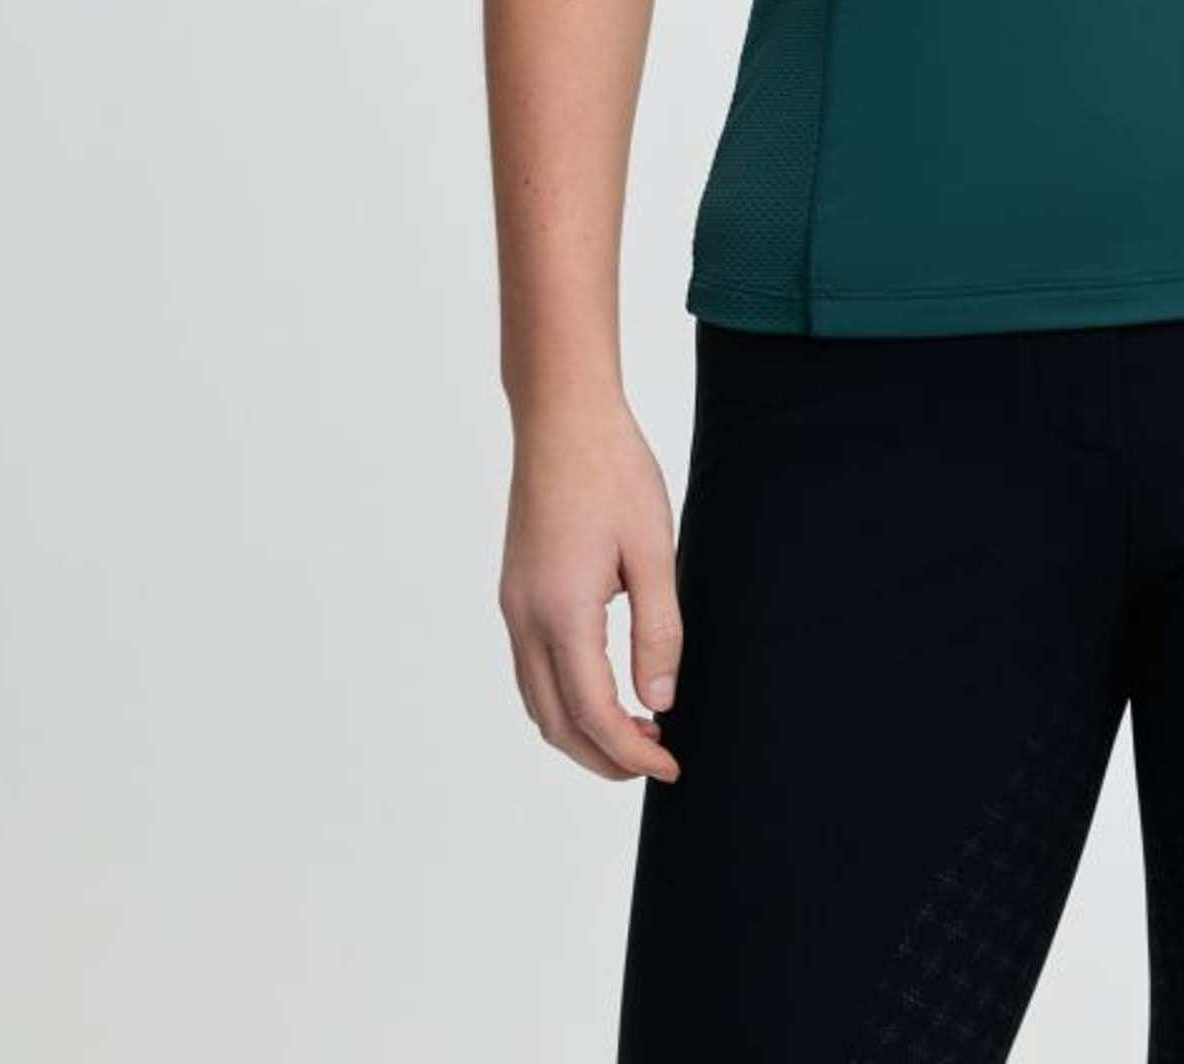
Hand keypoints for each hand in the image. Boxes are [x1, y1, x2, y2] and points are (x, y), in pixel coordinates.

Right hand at [498, 390, 684, 783]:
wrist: (562, 418)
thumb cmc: (614, 472)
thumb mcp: (653, 551)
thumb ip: (659, 630)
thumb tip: (660, 699)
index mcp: (562, 612)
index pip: (593, 713)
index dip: (631, 752)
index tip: (670, 766)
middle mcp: (526, 618)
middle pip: (555, 723)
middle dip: (604, 756)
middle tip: (657, 759)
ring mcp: (513, 605)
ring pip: (536, 701)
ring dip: (580, 731)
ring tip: (636, 730)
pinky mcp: (515, 590)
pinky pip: (530, 669)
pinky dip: (562, 699)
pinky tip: (602, 686)